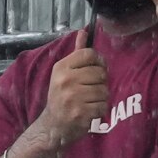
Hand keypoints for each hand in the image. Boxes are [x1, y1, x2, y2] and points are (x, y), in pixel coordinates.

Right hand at [29, 31, 112, 157]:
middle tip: (91, 89)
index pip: (89, 54)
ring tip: (89, 101)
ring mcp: (73, 98)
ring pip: (104, 90)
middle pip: (100, 73)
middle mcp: (66, 80)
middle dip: (100, 82)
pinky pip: (103, 106)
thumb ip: (76, 53)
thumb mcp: (64, 73)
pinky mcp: (81, 113)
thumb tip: (84, 31)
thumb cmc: (61, 96)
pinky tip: (90, 111)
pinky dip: (100, 110)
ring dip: (101, 97)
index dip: (98, 61)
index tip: (96, 69)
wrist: (53, 126)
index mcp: (61, 67)